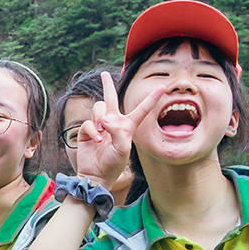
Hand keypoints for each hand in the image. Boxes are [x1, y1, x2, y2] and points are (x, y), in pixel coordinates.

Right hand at [73, 71, 166, 191]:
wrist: (95, 175)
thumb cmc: (113, 164)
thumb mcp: (123, 149)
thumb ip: (117, 131)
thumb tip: (104, 119)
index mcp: (128, 126)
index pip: (141, 109)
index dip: (152, 98)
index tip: (162, 87)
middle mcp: (113, 123)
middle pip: (110, 98)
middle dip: (107, 85)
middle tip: (103, 74)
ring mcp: (99, 126)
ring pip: (98, 108)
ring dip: (99, 118)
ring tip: (101, 132)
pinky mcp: (87, 132)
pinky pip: (88, 123)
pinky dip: (91, 132)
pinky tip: (96, 142)